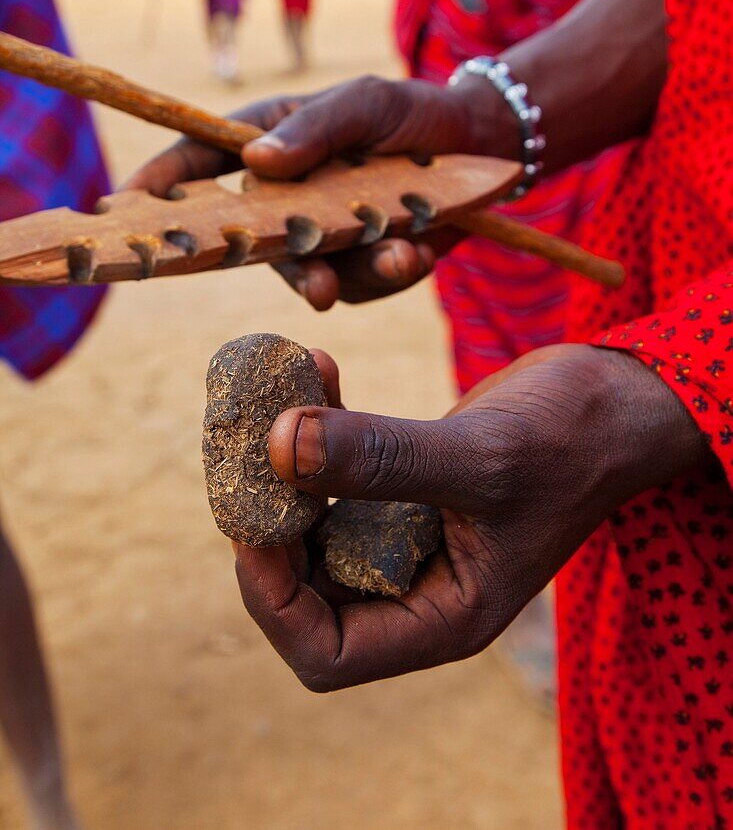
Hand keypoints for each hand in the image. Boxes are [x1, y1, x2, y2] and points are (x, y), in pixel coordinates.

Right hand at [126, 76, 508, 308]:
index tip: (127, 203)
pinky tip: (420, 250)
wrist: (480, 150)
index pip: (200, 162)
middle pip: (249, 239)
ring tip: (403, 251)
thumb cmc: (411, 112)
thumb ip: (316, 128)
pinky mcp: (359, 266)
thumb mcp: (365, 103)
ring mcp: (319, 237)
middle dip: (282, 264)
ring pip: (309, 273)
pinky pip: (360, 285)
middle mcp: (284, 197)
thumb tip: (253, 163)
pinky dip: (391, 271)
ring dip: (356, 270)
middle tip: (314, 283)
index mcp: (270, 144)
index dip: (161, 183)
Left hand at [234, 344, 707, 690]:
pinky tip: (321, 367)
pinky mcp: (403, 488)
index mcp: (441, 617)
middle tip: (245, 444)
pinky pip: (338, 472)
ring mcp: (406, 536)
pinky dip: (320, 426)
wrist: (614, 399)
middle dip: (267, 516)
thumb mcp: (482, 455)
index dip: (273, 597)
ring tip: (277, 393)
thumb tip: (278, 445)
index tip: (254, 517)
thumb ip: (382, 458)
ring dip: (284, 461)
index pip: (325, 650)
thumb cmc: (573, 442)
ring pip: (312, 520)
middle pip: (304, 584)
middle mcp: (415, 586)